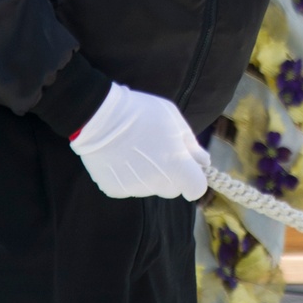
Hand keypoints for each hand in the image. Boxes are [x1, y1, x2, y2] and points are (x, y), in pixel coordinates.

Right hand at [70, 83, 208, 200]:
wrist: (100, 116)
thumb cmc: (142, 113)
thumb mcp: (174, 120)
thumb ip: (191, 144)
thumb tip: (203, 162)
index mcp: (176, 167)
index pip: (196, 189)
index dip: (195, 179)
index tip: (188, 169)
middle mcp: (157, 183)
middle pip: (172, 188)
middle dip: (171, 175)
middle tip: (158, 152)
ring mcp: (134, 189)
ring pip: (150, 187)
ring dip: (149, 175)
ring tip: (135, 151)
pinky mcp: (114, 190)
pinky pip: (129, 187)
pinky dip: (128, 176)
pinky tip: (121, 157)